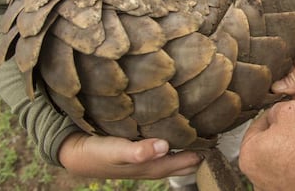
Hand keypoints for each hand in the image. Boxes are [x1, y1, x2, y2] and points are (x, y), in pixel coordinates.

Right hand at [59, 132, 201, 178]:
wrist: (77, 154)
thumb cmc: (98, 153)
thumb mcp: (116, 152)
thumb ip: (139, 151)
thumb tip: (165, 147)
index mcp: (153, 165)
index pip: (186, 160)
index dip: (202, 152)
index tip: (217, 138)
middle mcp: (154, 163)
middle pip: (185, 160)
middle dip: (201, 150)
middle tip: (215, 134)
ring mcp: (148, 158)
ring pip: (176, 154)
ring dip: (190, 146)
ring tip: (204, 132)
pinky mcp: (141, 150)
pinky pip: (165, 147)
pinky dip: (176, 140)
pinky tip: (179, 129)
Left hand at [239, 101, 294, 190]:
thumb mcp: (291, 110)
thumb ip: (274, 110)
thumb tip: (273, 114)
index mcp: (249, 156)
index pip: (255, 126)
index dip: (272, 114)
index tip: (282, 113)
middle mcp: (257, 179)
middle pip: (267, 145)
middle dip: (282, 133)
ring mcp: (274, 190)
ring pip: (280, 160)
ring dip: (292, 150)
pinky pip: (293, 174)